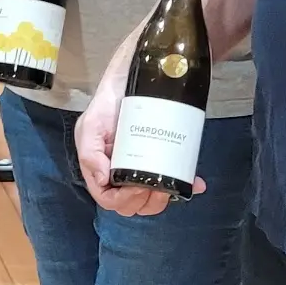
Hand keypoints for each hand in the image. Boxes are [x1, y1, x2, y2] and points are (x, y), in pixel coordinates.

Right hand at [75, 55, 203, 216]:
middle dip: (145, 201)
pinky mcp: (158, 159)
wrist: (130, 80)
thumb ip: (90, 152)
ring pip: (150, 198)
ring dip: (163, 199)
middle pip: (130, 204)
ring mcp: (139, 167)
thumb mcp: (91, 124)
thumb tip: (102, 180)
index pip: (107, 198)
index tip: (138, 188)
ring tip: (172, 185)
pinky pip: (171, 180)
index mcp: (99, 167)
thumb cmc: (108, 103)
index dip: (123, 200)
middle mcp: (117, 172)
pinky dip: (184, 185)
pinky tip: (195, 183)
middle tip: (159, 187)